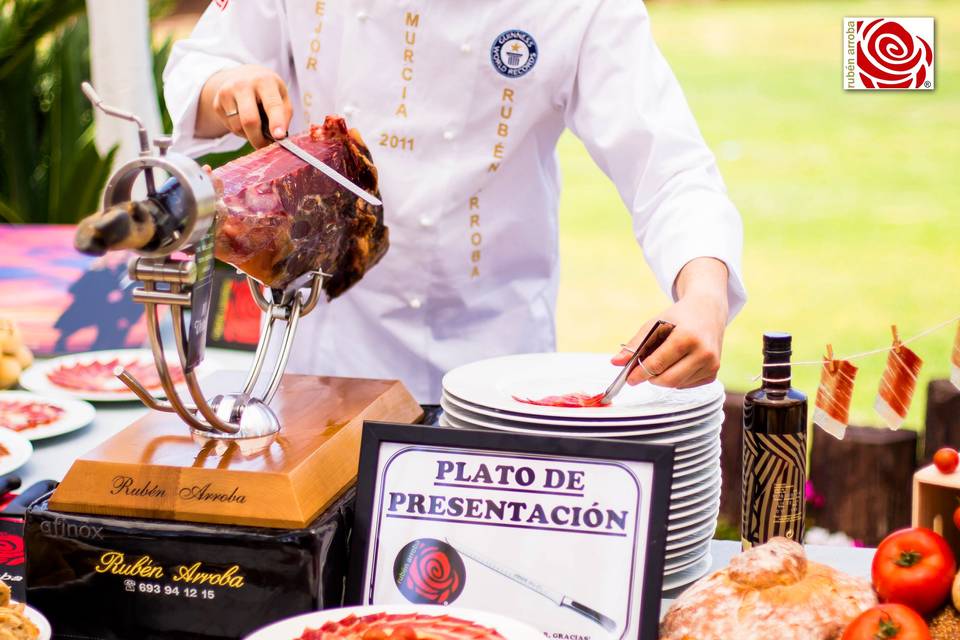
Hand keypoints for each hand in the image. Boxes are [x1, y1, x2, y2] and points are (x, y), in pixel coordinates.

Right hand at [197, 64, 292, 147]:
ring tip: (256, 127)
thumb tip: (279, 136)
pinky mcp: (217, 103)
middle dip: (258, 138)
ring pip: (238, 127)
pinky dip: (240, 131)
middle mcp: (243, 84)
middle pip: (249, 119)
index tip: (279, 136)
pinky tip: (244, 120)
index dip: (276, 122)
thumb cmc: (267, 91)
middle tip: (265, 146)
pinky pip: (230, 127)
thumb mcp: (282, 96)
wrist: (242, 76)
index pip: (272, 104)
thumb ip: (285, 114)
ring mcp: (226, 93)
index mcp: (264, 81)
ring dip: (249, 135)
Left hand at [612, 258, 729, 388]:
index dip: (640, 373)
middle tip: (641, 373)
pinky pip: (687, 385)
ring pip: (676, 384)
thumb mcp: (655, 324)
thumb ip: (636, 344)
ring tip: (662, 361)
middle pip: (668, 380)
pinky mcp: (714, 372)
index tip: (629, 379)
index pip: (657, 364)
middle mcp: (703, 352)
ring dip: (663, 378)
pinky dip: (676, 379)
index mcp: (687, 337)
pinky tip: (677, 363)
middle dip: (650, 378)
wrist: (708, 310)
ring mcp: (711, 364)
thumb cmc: (679, 317)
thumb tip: (615, 362)